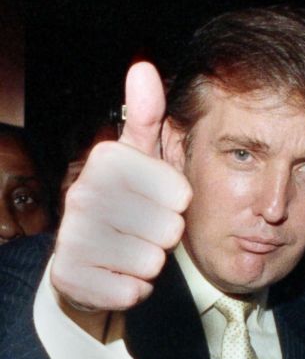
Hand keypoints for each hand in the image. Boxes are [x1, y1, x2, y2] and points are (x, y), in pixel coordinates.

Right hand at [51, 62, 191, 330]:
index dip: (178, 207)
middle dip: (163, 238)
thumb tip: (144, 67)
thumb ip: (146, 119)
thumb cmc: (125, 207)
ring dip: (148, 265)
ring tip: (128, 253)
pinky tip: (116, 275)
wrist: (83, 262)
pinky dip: (132, 290)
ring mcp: (72, 236)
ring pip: (150, 262)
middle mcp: (83, 193)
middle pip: (168, 230)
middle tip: (142, 233)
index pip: (180, 194)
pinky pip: (131, 291)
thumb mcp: (138, 162)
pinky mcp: (70, 276)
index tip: (157, 204)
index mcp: (106, 161)